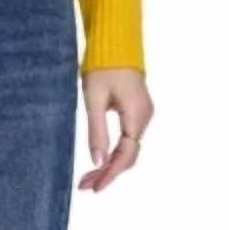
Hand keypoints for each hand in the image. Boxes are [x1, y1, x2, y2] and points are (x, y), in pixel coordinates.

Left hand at [78, 69, 152, 193]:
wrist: (115, 42)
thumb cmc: (103, 67)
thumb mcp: (94, 100)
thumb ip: (97, 132)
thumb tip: (97, 162)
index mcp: (136, 114)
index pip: (126, 154)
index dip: (111, 174)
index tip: (94, 188)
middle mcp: (144, 117)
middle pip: (128, 156)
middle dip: (107, 173)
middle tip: (84, 185)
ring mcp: (143, 114)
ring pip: (127, 149)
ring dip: (109, 165)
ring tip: (87, 178)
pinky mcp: (137, 111)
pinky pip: (127, 139)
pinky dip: (113, 152)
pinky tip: (99, 161)